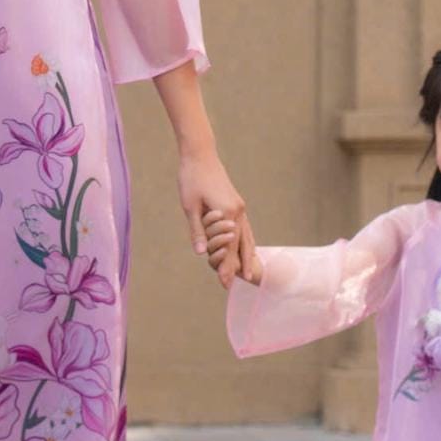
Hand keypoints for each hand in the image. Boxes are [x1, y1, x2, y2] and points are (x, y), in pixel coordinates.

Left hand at [178, 151, 250, 288]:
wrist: (200, 156)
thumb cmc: (191, 179)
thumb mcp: (190, 206)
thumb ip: (197, 231)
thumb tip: (202, 254)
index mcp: (227, 212)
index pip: (228, 248)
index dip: (227, 267)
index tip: (225, 285)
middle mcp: (238, 211)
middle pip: (242, 245)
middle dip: (241, 265)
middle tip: (242, 284)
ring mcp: (240, 207)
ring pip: (248, 237)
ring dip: (249, 255)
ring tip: (250, 273)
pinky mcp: (238, 204)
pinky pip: (246, 228)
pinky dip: (247, 242)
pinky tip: (246, 250)